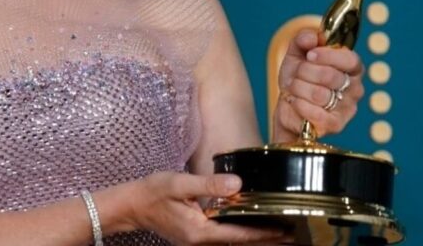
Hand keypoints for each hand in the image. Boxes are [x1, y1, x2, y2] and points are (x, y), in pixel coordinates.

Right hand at [128, 172, 286, 244]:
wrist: (130, 205)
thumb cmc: (152, 192)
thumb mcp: (179, 183)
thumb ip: (209, 184)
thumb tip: (238, 183)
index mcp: (200, 231)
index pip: (239, 235)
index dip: (263, 233)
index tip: (285, 230)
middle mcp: (201, 242)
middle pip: (240, 243)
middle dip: (265, 239)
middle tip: (292, 234)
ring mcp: (198, 241)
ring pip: (233, 242)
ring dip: (254, 238)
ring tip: (278, 233)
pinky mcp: (195, 237)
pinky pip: (224, 238)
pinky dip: (240, 235)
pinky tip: (249, 228)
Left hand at [274, 30, 364, 139]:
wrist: (288, 106)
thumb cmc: (298, 78)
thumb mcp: (297, 53)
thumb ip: (303, 39)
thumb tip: (312, 38)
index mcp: (351, 68)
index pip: (350, 60)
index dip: (328, 55)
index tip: (310, 55)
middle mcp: (355, 88)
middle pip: (329, 75)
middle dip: (304, 72)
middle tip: (297, 74)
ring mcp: (347, 108)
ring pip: (318, 94)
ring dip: (298, 88)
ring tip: (295, 89)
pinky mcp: (335, 125)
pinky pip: (315, 113)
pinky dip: (299, 105)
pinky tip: (296, 101)